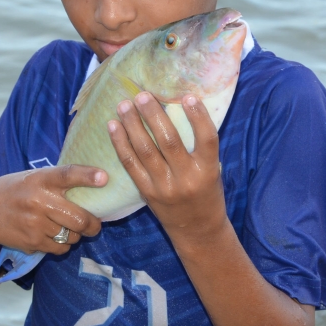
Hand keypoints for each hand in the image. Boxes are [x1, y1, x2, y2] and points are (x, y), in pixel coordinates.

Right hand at [0, 164, 104, 255]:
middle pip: (79, 218)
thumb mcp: (32, 178)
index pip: (67, 174)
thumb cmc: (15, 191)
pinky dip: (63, 245)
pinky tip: (53, 237)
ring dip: (76, 235)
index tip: (104, 177)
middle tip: (95, 225)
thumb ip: (57, 181)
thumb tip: (96, 185)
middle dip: (93, 225)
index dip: (87, 176)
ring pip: (72, 236)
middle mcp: (38, 200)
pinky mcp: (31, 242)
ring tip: (68, 229)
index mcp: (40, 179)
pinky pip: (60, 248)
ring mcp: (34, 223)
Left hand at [108, 92, 227, 240]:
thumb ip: (199, 147)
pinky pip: (131, 164)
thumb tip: (177, 109)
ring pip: (146, 150)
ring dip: (133, 125)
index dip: (198, 117)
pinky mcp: (147, 192)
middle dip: (154, 115)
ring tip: (124, 105)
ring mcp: (164, 186)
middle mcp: (186, 178)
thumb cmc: (207, 193)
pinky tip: (113, 126)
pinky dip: (120, 144)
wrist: (198, 230)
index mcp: (208, 170)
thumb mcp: (211, 170)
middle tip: (143, 95)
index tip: (188, 97)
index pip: (207, 139)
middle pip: (169, 141)